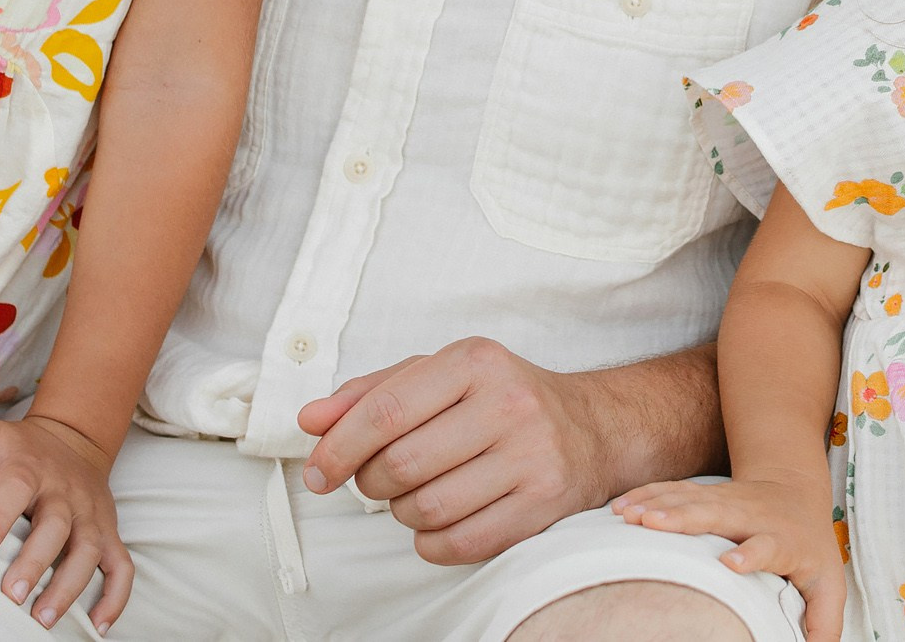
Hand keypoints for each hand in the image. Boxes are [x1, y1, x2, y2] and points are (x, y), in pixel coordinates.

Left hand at [0, 413, 133, 632]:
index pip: (19, 486)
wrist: (74, 440)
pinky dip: (116, 597)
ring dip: (71, 585)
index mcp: (31, 468)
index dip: (1, 513)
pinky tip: (97, 627)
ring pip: (90, 549)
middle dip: (37, 560)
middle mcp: (66, 492)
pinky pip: (122, 566)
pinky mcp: (109, 533)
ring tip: (42, 619)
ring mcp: (92, 514)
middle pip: (58, 525)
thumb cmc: (18, 449)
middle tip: (12, 594)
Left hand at [297, 337, 608, 563]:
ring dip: (405, 512)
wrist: (592, 428)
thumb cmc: (501, 400)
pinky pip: (459, 544)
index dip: (338, 449)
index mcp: (475, 361)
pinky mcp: (544, 503)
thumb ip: (371, 393)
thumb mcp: (440, 376)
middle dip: (373, 481)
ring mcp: (532, 455)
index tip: (318, 473)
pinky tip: (441, 522)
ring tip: (419, 494)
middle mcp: (509, 403)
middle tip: (381, 478)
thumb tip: (312, 421)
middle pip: (401, 464)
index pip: (385, 411)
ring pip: (426, 509)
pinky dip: (433, 542)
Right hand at [615, 474, 844, 641]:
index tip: (731, 562)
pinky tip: (621, 506)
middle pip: (716, 514)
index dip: (750, 554)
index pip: (766, 546)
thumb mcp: (828, 583)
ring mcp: (725, 501)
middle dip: (684, 518)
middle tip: (653, 524)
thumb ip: (824, 622)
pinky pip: (671, 493)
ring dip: (657, 506)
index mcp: (781, 541)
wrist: (796, 487)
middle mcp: (749, 516)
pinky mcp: (705, 494)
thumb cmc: (809, 545)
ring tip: (628, 516)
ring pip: (688, 500)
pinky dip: (646, 496)